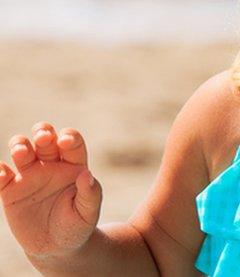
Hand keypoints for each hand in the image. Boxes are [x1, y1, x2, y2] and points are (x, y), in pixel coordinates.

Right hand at [0, 122, 101, 258]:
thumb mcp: (88, 213)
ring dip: (20, 145)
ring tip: (21, 152)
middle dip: (43, 132)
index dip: (69, 137)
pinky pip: (1, 176)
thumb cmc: (77, 225)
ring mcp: (30, 176)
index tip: (65, 142)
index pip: (72, 143)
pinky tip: (2, 174)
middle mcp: (51, 165)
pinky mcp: (10, 191)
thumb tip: (88, 175)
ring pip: (22, 150)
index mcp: (73, 166)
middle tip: (43, 137)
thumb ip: (90, 194)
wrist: (57, 247)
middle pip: (45, 139)